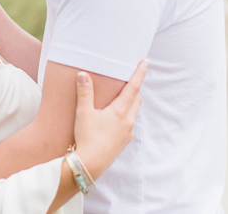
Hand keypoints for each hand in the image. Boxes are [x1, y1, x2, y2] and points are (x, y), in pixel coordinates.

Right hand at [73, 60, 146, 179]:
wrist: (90, 164)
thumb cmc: (87, 138)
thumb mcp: (83, 113)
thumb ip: (84, 92)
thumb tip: (83, 74)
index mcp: (119, 111)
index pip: (133, 87)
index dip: (139, 73)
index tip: (145, 62)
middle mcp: (127, 121)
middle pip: (136, 98)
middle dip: (134, 88)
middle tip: (128, 80)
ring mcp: (127, 132)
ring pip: (133, 111)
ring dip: (130, 102)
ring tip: (119, 98)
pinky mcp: (124, 141)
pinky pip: (129, 123)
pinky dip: (125, 115)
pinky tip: (113, 119)